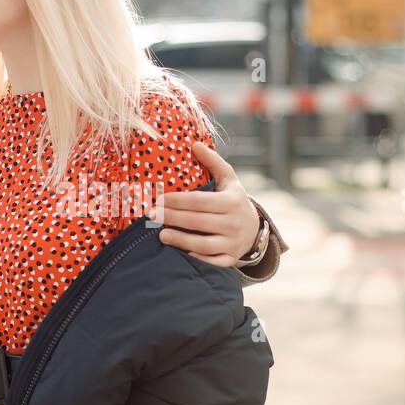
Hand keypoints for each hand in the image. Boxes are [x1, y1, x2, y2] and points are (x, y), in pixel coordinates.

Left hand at [155, 141, 260, 266]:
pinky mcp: (230, 258)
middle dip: (172, 218)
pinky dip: (196, 257)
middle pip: (198, 221)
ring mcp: (233, 243)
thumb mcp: (228, 179)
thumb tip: (194, 144)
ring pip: (203, 243)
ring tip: (161, 235)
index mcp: (232, 201)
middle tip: (151, 216)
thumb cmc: (233, 200)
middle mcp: (234, 222)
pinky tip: (180, 252)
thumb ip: (213, 161)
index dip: (177, 200)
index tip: (158, 199)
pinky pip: (212, 261)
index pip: (199, 200)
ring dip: (180, 240)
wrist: (254, 229)